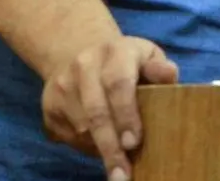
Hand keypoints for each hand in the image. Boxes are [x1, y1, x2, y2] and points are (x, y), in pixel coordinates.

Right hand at [41, 36, 179, 179]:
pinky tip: (100, 146)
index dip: (126, 114)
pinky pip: (68, 135)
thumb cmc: (125, 62)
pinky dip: (86, 147)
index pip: (118, 83)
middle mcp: (84, 65)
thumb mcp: (146, 56)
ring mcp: (62, 85)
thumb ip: (159, 68)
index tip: (133, 143)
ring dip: (100, 149)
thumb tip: (169, 74)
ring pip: (81, 128)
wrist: (77, 51)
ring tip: (117, 164)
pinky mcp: (49, 105)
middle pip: (96, 112)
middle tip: (122, 174)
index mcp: (114, 51)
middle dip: (111, 147)